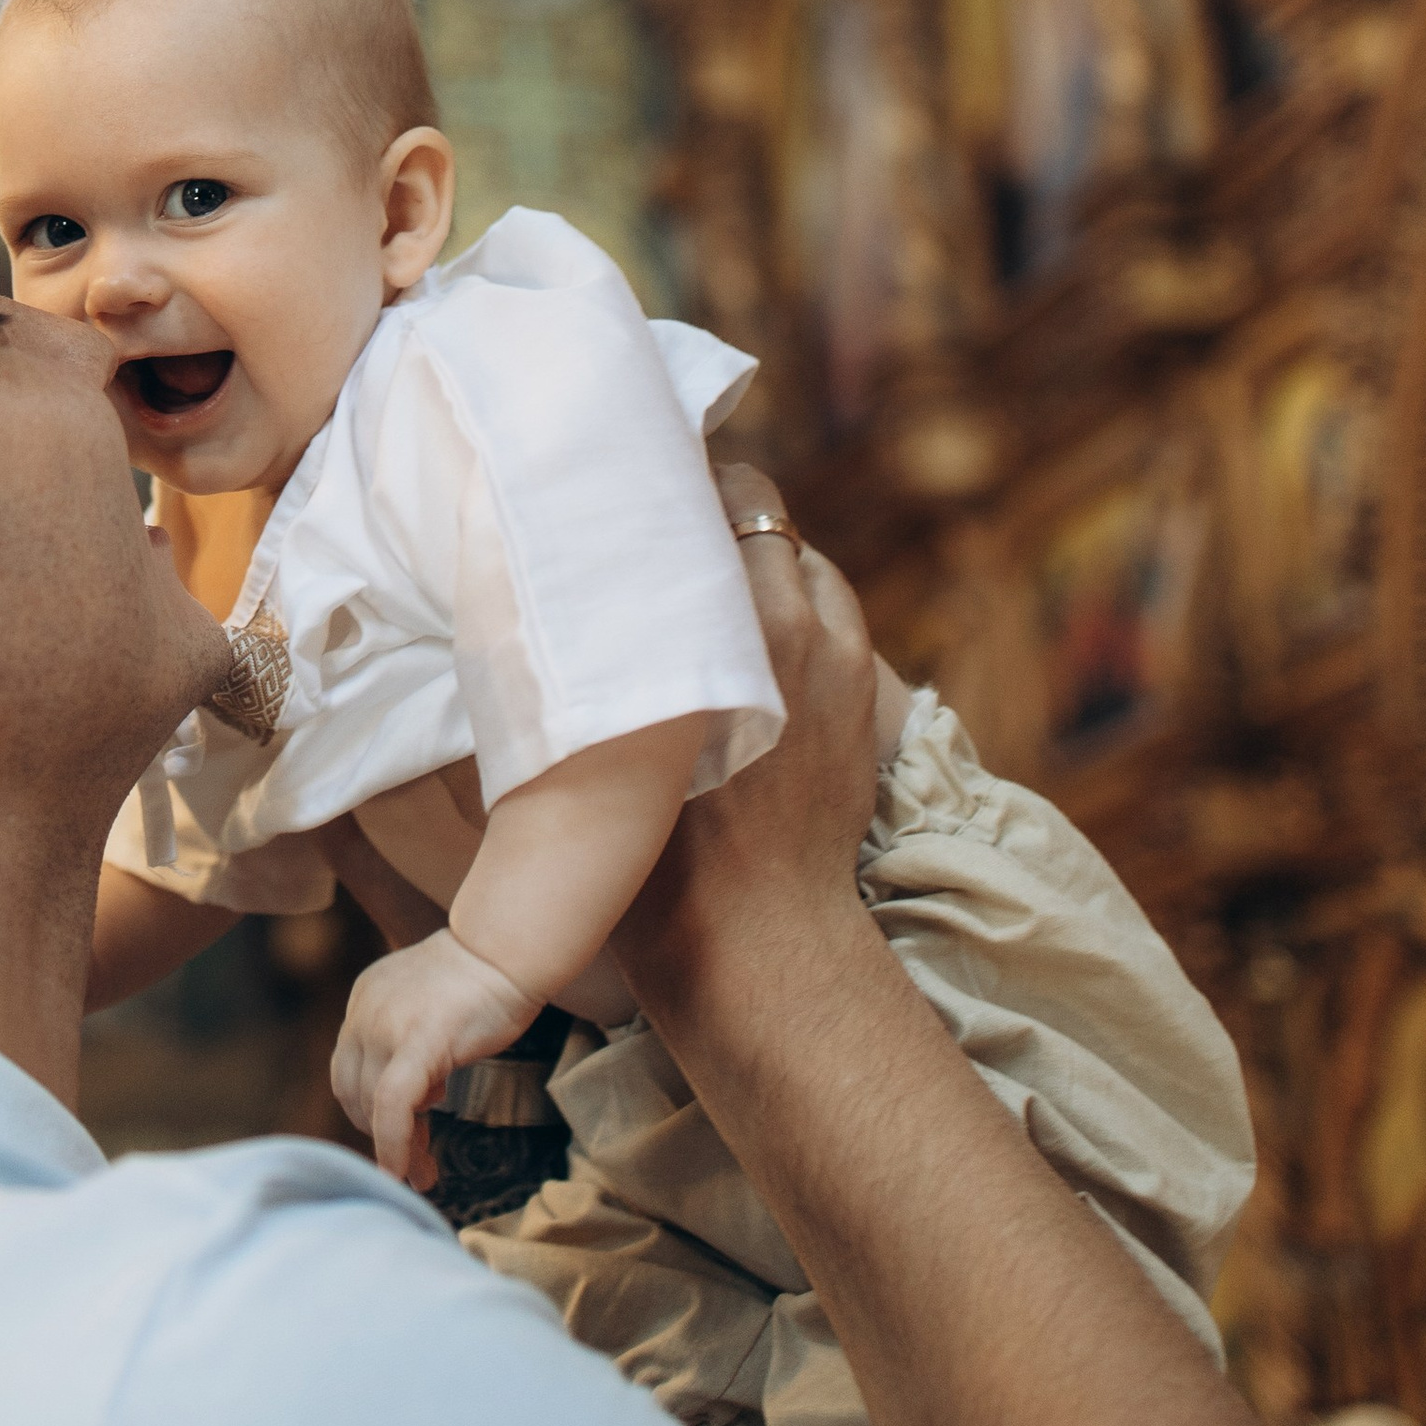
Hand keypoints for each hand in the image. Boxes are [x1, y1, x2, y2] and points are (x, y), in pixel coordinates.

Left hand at [330, 926, 539, 1190]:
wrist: (505, 950)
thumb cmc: (482, 981)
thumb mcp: (426, 1007)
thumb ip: (408, 1042)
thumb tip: (420, 1098)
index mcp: (363, 1001)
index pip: (350, 1069)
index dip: (368, 1110)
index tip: (396, 1136)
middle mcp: (364, 1012)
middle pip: (353, 1090)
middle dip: (379, 1134)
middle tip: (412, 1163)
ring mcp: (386, 1025)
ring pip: (371, 1105)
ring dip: (395, 1148)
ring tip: (421, 1172)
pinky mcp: (416, 1040)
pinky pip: (393, 1105)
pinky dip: (395, 1145)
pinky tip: (407, 1170)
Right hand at [618, 459, 875, 1039]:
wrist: (751, 941)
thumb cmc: (644, 858)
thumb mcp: (585, 742)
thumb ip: (590, 652)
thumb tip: (563, 594)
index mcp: (694, 619)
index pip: (687, 491)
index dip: (654, 484)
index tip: (620, 492)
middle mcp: (768, 611)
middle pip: (744, 501)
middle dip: (706, 509)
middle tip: (657, 531)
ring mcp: (829, 644)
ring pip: (792, 549)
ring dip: (756, 555)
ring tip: (709, 588)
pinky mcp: (862, 681)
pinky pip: (829, 597)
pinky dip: (801, 598)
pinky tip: (760, 633)